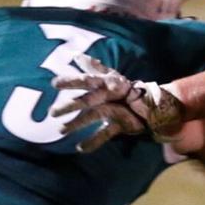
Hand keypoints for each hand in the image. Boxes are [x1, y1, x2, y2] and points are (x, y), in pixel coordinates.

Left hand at [50, 55, 184, 152]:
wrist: (152, 103)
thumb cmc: (125, 89)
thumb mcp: (110, 76)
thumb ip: (93, 67)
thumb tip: (77, 55)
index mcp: (105, 82)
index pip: (86, 79)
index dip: (71, 81)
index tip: (54, 83)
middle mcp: (110, 94)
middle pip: (88, 98)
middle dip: (71, 104)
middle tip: (52, 112)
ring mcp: (116, 108)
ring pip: (95, 115)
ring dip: (77, 123)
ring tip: (61, 131)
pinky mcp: (122, 123)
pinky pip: (106, 133)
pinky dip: (93, 141)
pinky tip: (80, 149)